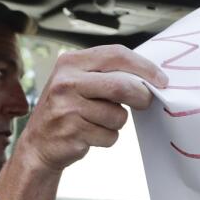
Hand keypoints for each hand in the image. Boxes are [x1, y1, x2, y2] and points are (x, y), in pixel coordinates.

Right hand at [15, 45, 166, 173]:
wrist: (38, 144)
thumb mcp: (78, 81)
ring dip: (117, 122)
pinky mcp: (72, 133)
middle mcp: (66, 82)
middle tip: (146, 102)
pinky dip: (107, 138)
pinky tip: (90, 135)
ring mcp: (67, 108)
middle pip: (121, 86)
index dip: (144, 67)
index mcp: (70, 62)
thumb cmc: (66, 110)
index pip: (116, 55)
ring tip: (98, 121)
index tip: (161, 79)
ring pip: (118, 115)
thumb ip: (106, 74)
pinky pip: (110, 136)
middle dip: (141, 96)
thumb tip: (148, 77)